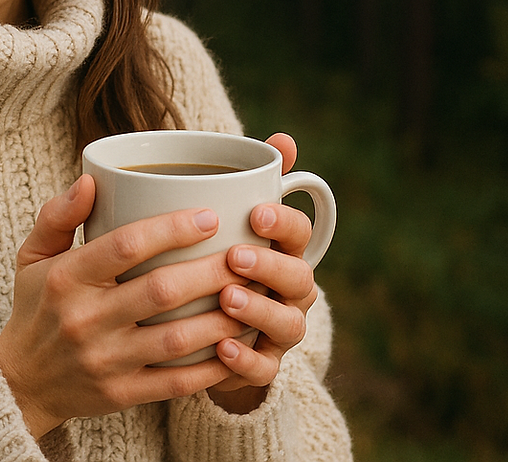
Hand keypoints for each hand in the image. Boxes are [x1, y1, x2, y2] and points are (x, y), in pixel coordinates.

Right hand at [0, 175, 249, 437]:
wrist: (19, 382)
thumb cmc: (35, 305)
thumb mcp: (32, 254)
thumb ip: (58, 214)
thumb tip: (90, 179)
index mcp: (67, 277)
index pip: (125, 245)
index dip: (172, 229)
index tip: (210, 215)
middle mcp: (85, 318)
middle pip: (161, 291)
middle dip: (211, 271)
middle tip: (245, 254)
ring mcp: (105, 360)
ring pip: (176, 339)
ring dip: (221, 318)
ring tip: (252, 297)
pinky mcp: (121, 394)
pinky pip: (176, 382)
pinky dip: (212, 367)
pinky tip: (237, 346)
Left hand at [208, 133, 318, 412]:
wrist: (208, 322)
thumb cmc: (221, 253)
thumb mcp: (229, 215)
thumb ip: (252, 177)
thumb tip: (284, 138)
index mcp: (283, 249)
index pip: (299, 233)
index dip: (284, 223)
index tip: (257, 213)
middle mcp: (289, 290)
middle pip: (299, 278)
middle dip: (270, 266)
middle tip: (235, 256)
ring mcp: (279, 329)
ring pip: (288, 325)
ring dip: (259, 311)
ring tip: (226, 298)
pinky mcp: (263, 365)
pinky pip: (265, 369)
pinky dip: (246, 360)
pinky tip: (222, 347)